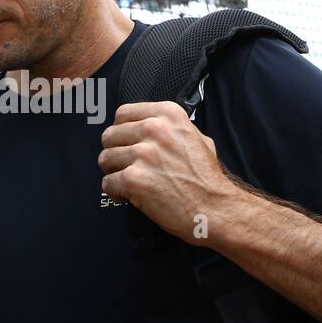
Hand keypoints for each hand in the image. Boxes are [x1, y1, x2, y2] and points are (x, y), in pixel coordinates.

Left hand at [99, 101, 241, 243]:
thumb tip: (148, 126)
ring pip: (105, 159)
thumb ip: (171, 128)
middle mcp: (154, 129)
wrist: (216, 208)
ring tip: (128, 183)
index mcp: (168, 114)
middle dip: (114, 153)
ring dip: (113, 173)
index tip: (125, 143)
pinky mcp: (134, 179)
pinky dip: (115, 192)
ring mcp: (143, 153)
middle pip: (110, 135)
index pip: (123, 113)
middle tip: (124, 167)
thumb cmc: (207, 178)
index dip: (121, 131)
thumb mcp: (197, 137)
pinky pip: (107, 183)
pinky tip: (128, 196)